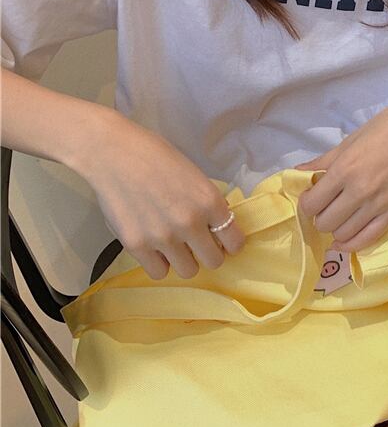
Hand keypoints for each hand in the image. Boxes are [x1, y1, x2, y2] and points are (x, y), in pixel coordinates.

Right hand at [75, 111, 245, 279]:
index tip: (222, 240)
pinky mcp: (137, 246)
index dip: (230, 242)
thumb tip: (218, 223)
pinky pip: (158, 272)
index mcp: (209, 201)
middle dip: (209, 253)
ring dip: (184, 260)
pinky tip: (154, 247)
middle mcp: (190, 223)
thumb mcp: (194, 176)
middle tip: (198, 243)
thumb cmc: (157, 156)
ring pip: (188, 271)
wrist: (114, 154)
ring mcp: (163, 237)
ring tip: (174, 245)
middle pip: (214, 261)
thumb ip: (207, 203)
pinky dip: (159, 262)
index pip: (235, 240)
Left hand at [291, 95, 387, 251]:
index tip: (311, 197)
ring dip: (337, 228)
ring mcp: (379, 204)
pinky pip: (369, 239)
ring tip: (339, 217)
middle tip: (325, 207)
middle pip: (325, 222)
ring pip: (344, 234)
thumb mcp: (352, 139)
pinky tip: (346, 239)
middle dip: (320, 217)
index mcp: (344, 169)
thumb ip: (325, 160)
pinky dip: (353, 243)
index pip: (312, 203)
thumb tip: (298, 171)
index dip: (306, 203)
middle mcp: (359, 191)